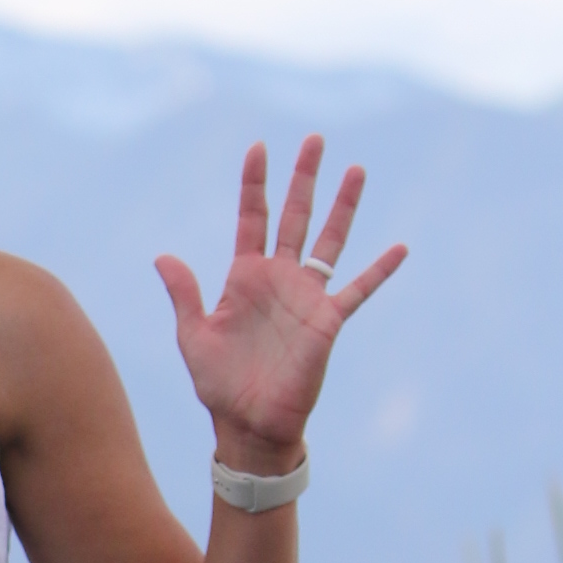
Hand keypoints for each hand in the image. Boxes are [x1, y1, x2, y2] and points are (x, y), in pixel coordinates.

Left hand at [154, 137, 406, 470]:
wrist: (248, 424)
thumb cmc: (218, 385)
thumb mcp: (193, 336)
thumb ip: (184, 294)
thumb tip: (162, 256)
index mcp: (245, 277)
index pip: (252, 218)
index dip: (254, 184)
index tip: (258, 147)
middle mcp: (279, 279)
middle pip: (294, 216)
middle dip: (304, 178)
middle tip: (315, 139)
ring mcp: (306, 297)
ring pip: (329, 240)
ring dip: (343, 206)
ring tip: (357, 169)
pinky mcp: (328, 321)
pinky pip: (358, 290)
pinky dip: (379, 270)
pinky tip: (400, 248)